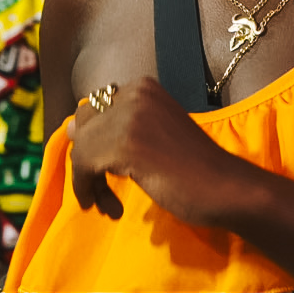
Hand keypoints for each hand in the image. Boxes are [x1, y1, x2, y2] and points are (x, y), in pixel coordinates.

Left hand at [68, 77, 242, 226]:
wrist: (224, 187)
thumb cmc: (193, 167)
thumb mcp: (151, 137)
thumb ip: (115, 129)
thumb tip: (69, 127)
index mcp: (143, 86)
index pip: (94, 110)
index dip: (95, 144)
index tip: (108, 173)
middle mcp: (134, 92)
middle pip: (84, 125)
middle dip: (88, 160)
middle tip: (103, 191)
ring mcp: (129, 115)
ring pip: (81, 147)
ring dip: (89, 181)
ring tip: (107, 204)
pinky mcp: (125, 142)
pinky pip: (83, 165)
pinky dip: (88, 189)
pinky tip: (109, 207)